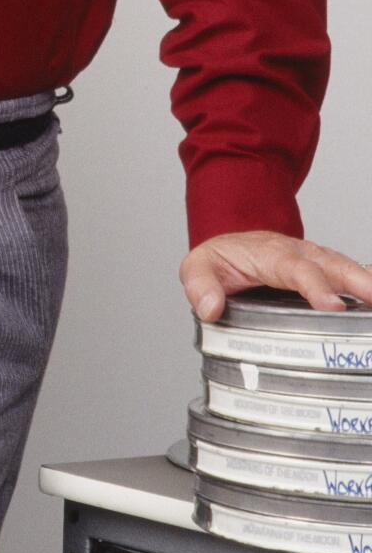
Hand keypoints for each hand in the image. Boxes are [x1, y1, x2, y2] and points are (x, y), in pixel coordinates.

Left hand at [181, 231, 371, 322]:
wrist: (231, 244)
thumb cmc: (219, 259)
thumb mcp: (197, 268)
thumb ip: (200, 286)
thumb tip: (210, 309)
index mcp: (268, 253)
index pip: (295, 268)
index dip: (315, 285)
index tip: (331, 306)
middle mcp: (297, 253)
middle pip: (332, 264)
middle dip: (358, 281)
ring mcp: (314, 261)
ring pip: (346, 268)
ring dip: (367, 283)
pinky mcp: (324, 271)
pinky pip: (348, 277)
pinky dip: (365, 286)